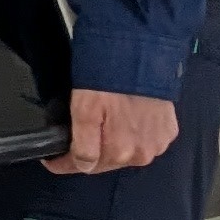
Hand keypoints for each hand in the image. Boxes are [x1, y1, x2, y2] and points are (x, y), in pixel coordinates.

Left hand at [46, 88, 178, 175]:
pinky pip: (146, 140)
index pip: (85, 166)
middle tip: (78, 135)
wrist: (141, 53)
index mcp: (119, 151)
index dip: (64, 163)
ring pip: (127, 152)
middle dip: (90, 152)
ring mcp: (158, 143)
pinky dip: (134, 134)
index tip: (51, 160)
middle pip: (107, 161)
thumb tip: (83, 166)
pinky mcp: (168, 130)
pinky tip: (127, 119)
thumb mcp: (84, 109)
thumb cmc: (108, 77)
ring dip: (114, 143)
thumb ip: (83, 144)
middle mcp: (141, 154)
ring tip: (104, 123)